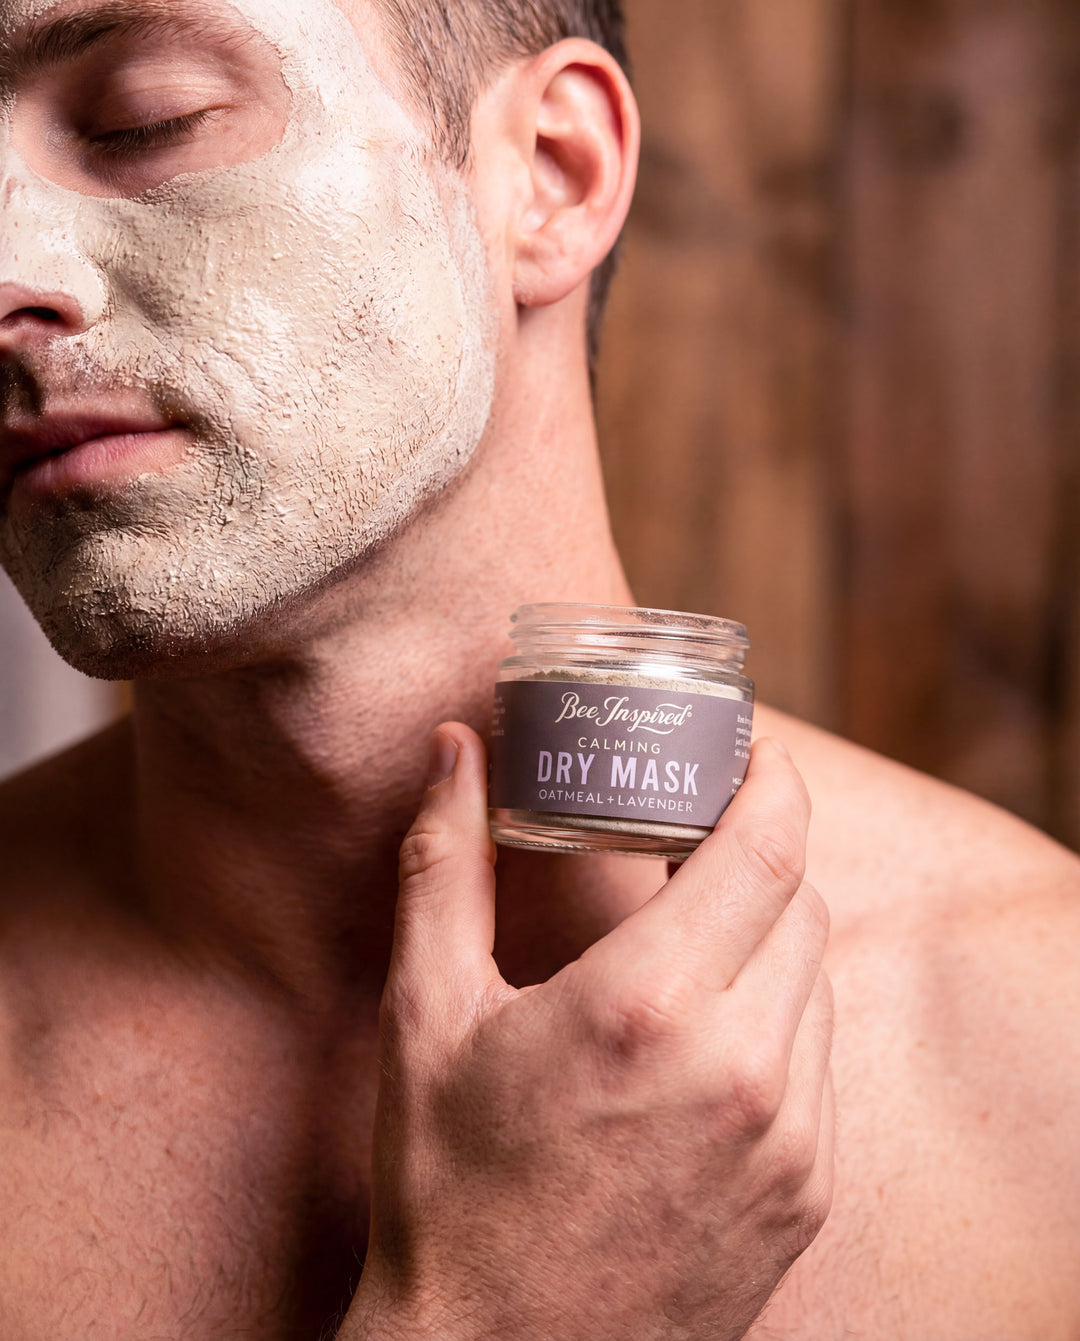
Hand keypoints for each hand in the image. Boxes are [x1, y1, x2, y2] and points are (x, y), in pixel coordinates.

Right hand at [349, 730, 833, 1340]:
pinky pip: (821, 1060)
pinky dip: (782, 1011)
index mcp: (646, 1007)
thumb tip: (457, 750)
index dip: (773, 777)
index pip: (765, 847)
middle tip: (702, 826)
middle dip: (761, 845)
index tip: (753, 745)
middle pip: (801, 899)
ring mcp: (788, 1140)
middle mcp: (741, 1069)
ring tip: (700, 922)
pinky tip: (713, 1022)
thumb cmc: (448, 1189)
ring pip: (817, 978)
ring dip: (771, 929)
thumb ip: (446, 865)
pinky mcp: (806, 1194)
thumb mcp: (427, 1015)